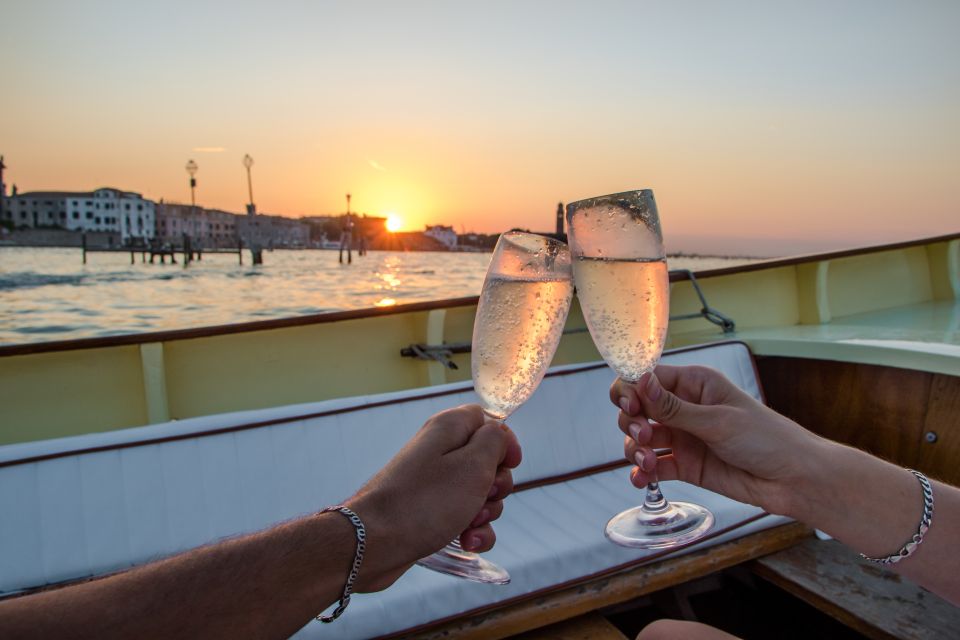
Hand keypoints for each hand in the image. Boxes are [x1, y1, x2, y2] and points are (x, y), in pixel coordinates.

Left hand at [346, 404, 521, 590]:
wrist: (373, 542)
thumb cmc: (425, 502)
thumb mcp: (472, 465)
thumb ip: (494, 441)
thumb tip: (499, 433)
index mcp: (449, 429)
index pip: (487, 420)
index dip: (504, 442)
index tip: (509, 464)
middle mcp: (440, 451)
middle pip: (487, 461)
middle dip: (496, 486)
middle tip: (484, 498)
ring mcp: (434, 483)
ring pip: (479, 493)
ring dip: (485, 513)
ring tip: (469, 526)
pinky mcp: (429, 511)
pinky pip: (464, 517)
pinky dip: (472, 530)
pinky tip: (466, 542)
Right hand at [610, 365, 823, 516]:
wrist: (794, 480)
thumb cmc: (767, 439)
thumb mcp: (718, 420)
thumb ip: (674, 408)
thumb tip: (640, 381)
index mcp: (694, 384)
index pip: (648, 378)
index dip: (631, 389)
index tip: (630, 406)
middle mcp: (684, 408)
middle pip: (638, 408)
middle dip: (632, 422)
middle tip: (644, 437)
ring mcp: (684, 437)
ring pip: (641, 438)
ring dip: (636, 449)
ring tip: (647, 463)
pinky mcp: (685, 465)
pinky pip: (654, 467)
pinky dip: (642, 473)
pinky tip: (641, 480)